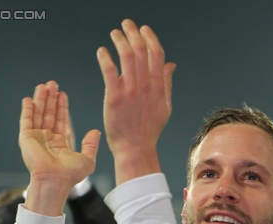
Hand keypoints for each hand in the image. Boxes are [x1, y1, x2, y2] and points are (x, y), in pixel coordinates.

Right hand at [20, 81, 99, 215]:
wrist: (55, 180)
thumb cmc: (71, 174)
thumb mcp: (87, 159)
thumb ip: (91, 145)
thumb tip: (95, 131)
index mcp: (60, 144)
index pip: (61, 121)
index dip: (62, 107)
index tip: (63, 94)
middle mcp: (47, 140)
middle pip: (49, 114)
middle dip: (51, 99)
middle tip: (53, 84)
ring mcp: (36, 138)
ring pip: (38, 114)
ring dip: (41, 100)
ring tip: (44, 85)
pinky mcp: (26, 138)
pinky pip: (26, 120)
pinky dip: (27, 109)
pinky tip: (29, 99)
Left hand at [97, 19, 175, 183]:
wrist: (135, 148)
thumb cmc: (148, 131)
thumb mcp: (165, 106)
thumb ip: (166, 83)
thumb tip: (170, 64)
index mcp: (158, 87)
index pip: (156, 54)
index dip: (150, 37)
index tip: (144, 29)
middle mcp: (145, 86)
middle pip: (141, 50)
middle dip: (134, 33)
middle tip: (127, 25)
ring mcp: (130, 91)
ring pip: (127, 56)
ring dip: (120, 40)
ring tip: (114, 34)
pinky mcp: (115, 97)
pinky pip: (109, 71)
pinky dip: (105, 57)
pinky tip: (102, 51)